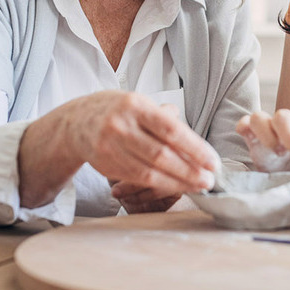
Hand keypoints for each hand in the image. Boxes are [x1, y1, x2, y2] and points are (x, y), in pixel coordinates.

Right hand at [20, 90, 218, 207]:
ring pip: (150, 172)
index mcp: (134, 105)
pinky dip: (161, 185)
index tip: (213, 161)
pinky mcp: (106, 165)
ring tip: (198, 186)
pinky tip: (177, 187)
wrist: (77, 122)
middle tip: (210, 180)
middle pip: (161, 155)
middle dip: (190, 170)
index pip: (170, 130)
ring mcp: (110, 147)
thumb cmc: (117, 111)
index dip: (194, 148)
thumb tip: (194, 140)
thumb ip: (165, 119)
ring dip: (178, 182)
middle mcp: (121, 126)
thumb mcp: (139, 103)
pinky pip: (138, 180)